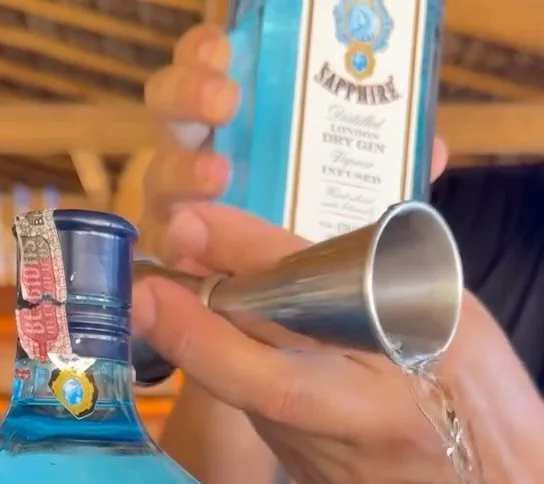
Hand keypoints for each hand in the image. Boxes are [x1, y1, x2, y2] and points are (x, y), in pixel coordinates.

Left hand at [133, 203, 543, 483]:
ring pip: (248, 396)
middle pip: (245, 378)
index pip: (278, 359)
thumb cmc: (489, 405)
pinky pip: (267, 418)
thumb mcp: (452, 324)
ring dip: (214, 344)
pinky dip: (249, 374)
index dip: (218, 312)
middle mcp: (338, 442)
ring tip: (190, 288)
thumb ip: (372, 289)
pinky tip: (243, 342)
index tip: (177, 250)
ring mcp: (317, 471)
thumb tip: (274, 252)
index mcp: (382, 402)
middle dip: (187, 324)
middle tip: (147, 278)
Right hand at [141, 23, 448, 269]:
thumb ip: (381, 167)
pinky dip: (166, 251)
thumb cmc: (307, 237)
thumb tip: (435, 150)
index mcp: (228, 127)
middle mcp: (193, 162)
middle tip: (225, 101)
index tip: (225, 47)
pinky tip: (183, 248)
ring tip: (216, 174)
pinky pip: (157, 256)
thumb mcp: (346, 193)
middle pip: (167, 113)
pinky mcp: (169, 270)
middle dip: (189, 97)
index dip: (204, 53)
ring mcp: (175, 215)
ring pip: (157, 180)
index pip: (204, 72)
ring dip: (183, 171)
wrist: (291, 327)